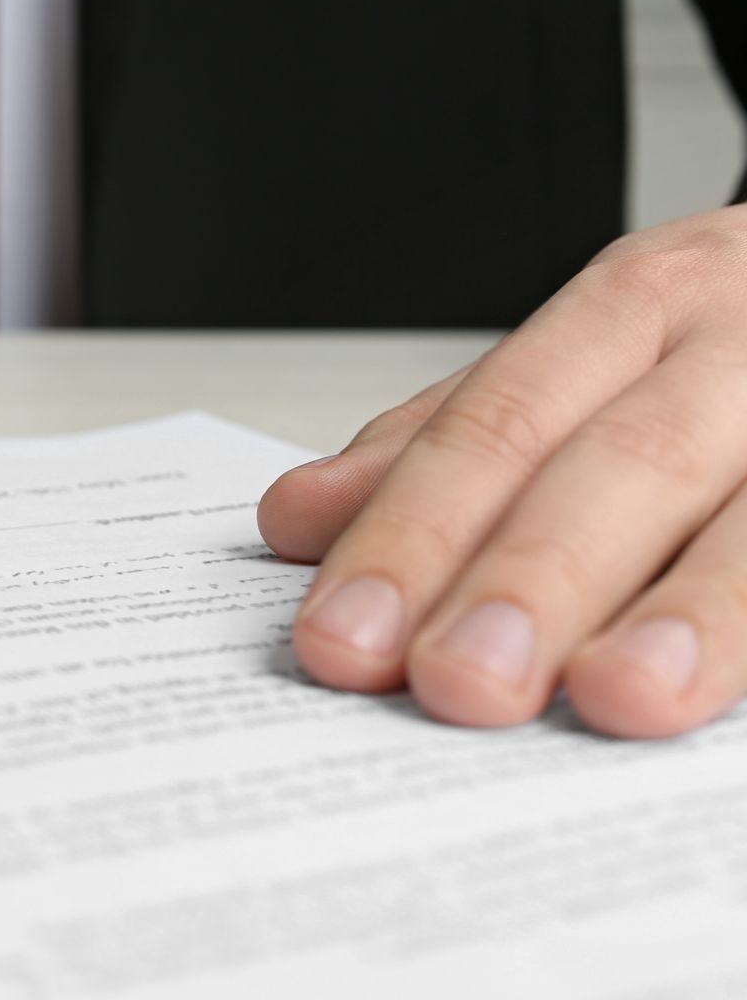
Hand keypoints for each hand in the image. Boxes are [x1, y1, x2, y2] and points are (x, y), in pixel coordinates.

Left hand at [256, 208, 746, 737]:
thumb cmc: (728, 344)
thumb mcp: (588, 359)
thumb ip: (454, 440)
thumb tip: (299, 517)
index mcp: (633, 308)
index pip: (496, 425)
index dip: (413, 535)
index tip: (342, 636)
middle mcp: (737, 345)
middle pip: (623, 461)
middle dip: (533, 577)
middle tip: (456, 680)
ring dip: (695, 611)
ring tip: (616, 695)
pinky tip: (726, 689)